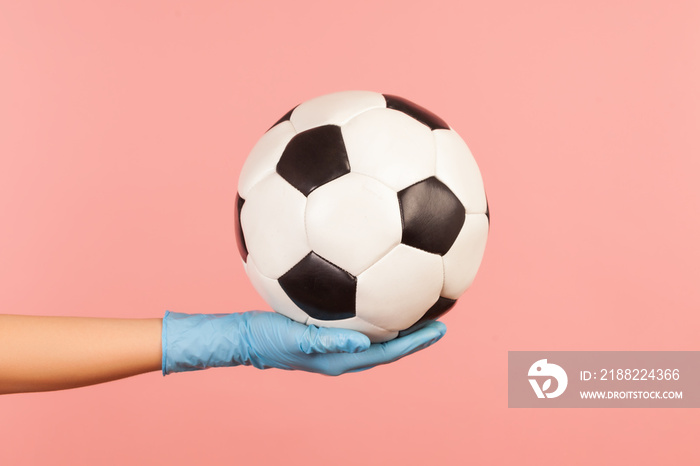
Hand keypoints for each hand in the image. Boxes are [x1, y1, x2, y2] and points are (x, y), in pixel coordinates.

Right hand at [162, 311, 445, 375]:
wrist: (246, 337)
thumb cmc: (267, 338)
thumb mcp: (295, 338)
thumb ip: (327, 340)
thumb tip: (362, 341)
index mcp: (342, 360)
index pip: (388, 353)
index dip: (416, 343)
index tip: (441, 329)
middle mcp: (344, 354)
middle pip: (389, 346)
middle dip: (416, 335)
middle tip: (441, 319)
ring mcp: (336, 345)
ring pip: (378, 337)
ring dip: (400, 327)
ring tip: (419, 309)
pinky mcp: (327, 332)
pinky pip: (361, 325)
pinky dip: (377, 314)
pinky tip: (378, 296)